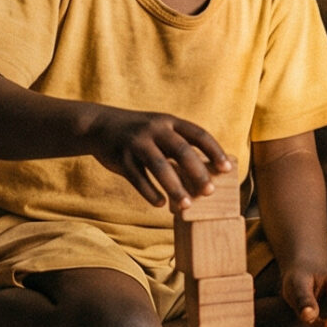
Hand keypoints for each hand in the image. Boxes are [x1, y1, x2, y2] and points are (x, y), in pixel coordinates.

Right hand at [86, 107, 232, 206]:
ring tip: (186, 205)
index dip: (214, 151)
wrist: (99, 126)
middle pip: (182, 151)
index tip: (227, 169)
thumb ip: (178, 143)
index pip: (198, 134)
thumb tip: (206, 169)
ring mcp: (137, 143)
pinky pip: (138, 178)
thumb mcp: (159, 128)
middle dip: (198, 173)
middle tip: (210, 192)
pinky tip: (160, 204)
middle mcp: (155, 129)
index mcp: (169, 121)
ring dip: (175, 188)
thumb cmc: (138, 133)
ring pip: (160, 167)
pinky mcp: (121, 158)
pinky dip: (150, 193)